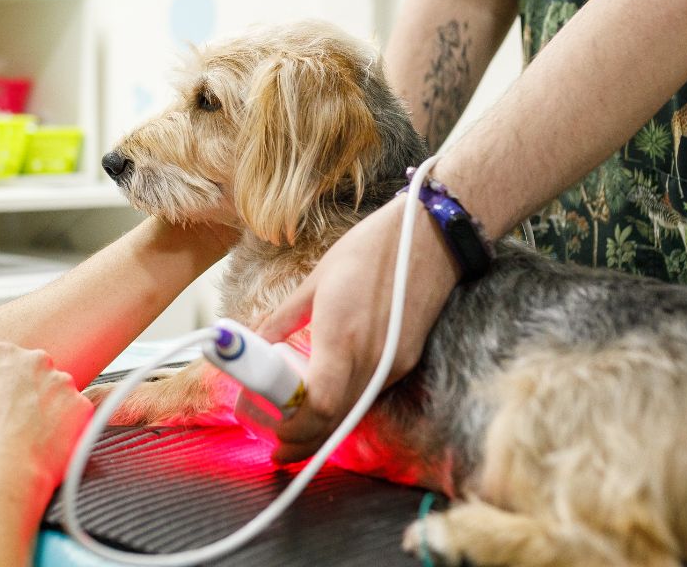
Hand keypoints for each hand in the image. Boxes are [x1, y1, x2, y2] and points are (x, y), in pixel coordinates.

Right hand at [0, 342, 92, 492]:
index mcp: (3, 354)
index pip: (11, 360)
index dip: (9, 384)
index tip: (7, 402)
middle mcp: (36, 361)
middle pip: (39, 372)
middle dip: (34, 392)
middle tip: (21, 421)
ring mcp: (62, 382)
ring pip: (60, 393)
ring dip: (53, 409)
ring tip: (33, 438)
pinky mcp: (81, 404)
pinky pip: (77, 414)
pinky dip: (68, 428)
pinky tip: (48, 445)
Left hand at [256, 195, 459, 462]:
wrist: (431, 238)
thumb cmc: (371, 249)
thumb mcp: (317, 279)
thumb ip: (283, 317)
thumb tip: (255, 341)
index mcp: (342, 337)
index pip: (320, 405)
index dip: (295, 429)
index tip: (273, 436)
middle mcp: (372, 359)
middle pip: (337, 421)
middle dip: (304, 441)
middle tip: (277, 448)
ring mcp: (393, 364)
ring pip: (354, 413)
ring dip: (324, 429)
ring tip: (294, 430)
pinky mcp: (406, 360)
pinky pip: (369, 395)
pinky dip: (345, 408)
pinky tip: (327, 401)